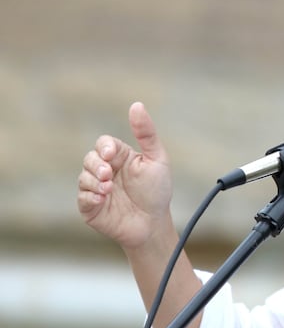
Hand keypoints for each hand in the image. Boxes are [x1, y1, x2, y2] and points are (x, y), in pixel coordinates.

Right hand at [77, 102, 175, 250]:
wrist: (154, 223)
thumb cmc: (157, 190)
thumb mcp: (157, 159)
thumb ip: (147, 133)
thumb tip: (136, 105)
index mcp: (120, 157)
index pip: (104, 144)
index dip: (104, 147)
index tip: (112, 155)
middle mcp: (106, 171)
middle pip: (89, 158)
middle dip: (97, 165)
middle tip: (108, 175)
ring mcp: (96, 189)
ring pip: (83, 177)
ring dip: (94, 182)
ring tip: (108, 190)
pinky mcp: (91, 207)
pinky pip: (82, 198)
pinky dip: (90, 197)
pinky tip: (102, 200)